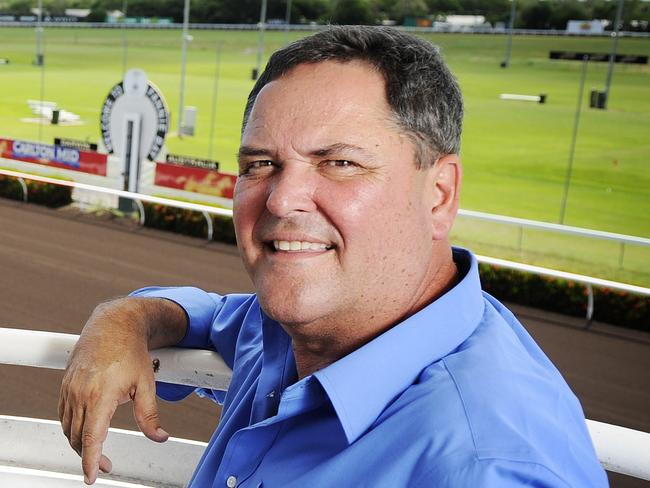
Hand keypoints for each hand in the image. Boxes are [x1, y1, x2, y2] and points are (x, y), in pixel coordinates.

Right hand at [58, 298, 183, 483]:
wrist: (114, 324)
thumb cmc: (130, 350)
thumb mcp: (146, 384)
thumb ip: (150, 415)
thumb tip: (160, 437)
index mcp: (100, 395)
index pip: (92, 438)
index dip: (91, 461)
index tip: (92, 476)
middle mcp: (80, 394)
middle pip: (77, 438)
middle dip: (88, 456)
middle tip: (104, 465)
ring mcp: (70, 389)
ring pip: (68, 428)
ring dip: (79, 443)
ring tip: (96, 450)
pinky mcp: (65, 385)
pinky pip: (64, 414)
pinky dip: (72, 427)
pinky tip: (84, 429)